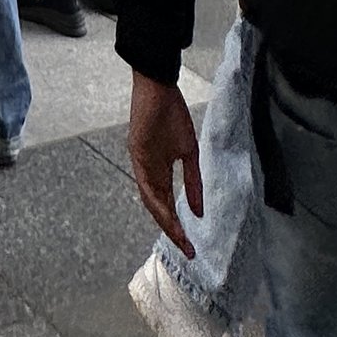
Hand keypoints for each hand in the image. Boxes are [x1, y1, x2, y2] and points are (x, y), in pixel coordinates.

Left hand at [128, 70, 201, 255]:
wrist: (159, 87)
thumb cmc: (173, 115)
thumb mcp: (188, 151)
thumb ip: (192, 181)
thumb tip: (199, 210)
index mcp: (158, 170)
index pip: (166, 204)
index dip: (177, 225)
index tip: (191, 244)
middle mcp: (147, 171)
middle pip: (157, 208)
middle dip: (172, 230)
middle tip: (187, 250)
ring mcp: (141, 164)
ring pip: (151, 200)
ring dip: (165, 221)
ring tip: (180, 238)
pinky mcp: (137, 154)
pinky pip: (146, 184)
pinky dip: (157, 201)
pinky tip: (168, 214)